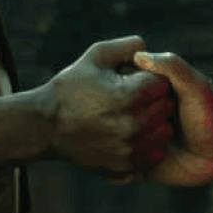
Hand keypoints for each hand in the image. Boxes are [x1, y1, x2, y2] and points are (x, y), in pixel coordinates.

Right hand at [44, 35, 173, 176]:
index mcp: (128, 95)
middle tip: (135, 98)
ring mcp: (129, 148)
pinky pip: (153, 154)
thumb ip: (129, 47)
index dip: (151, 78)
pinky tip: (132, 135)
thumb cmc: (71, 87)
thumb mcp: (96, 56)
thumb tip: (151, 52)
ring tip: (134, 116)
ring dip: (155, 123)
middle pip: (166, 107)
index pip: (163, 83)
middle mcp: (132, 124)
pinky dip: (147, 144)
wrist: (45, 126)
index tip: (136, 80)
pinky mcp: (125, 165)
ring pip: (164, 132)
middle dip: (155, 99)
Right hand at [129, 51, 212, 188]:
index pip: (126, 84)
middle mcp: (140, 115)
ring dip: (137, 140)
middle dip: (139, 118)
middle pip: (120, 113)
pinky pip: (123, 162)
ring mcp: (138, 139)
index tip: (164, 100)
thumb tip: (138, 56)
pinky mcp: (138, 162)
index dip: (137, 90)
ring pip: (119, 139)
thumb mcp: (195, 85)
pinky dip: (132, 159)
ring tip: (168, 139)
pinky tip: (158, 155)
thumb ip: (171, 66)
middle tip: (171, 123)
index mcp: (151, 92)